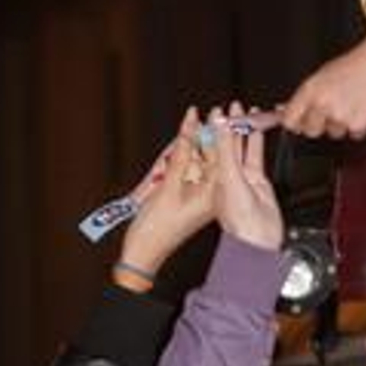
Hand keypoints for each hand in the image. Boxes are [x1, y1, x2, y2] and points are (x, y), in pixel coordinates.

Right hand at [120, 107, 212, 278]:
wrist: (141, 254)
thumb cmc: (157, 231)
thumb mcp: (168, 186)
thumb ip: (181, 153)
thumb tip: (193, 125)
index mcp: (216, 193)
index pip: (224, 153)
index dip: (222, 130)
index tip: (217, 111)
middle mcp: (212, 193)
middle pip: (210, 155)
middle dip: (196, 142)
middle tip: (188, 128)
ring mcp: (199, 195)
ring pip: (194, 161)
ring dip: (180, 155)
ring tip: (165, 164)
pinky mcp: (187, 196)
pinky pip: (185, 172)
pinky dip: (175, 165)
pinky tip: (163, 167)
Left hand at [208, 102, 282, 251]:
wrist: (258, 241)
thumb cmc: (237, 219)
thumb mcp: (226, 177)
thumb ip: (223, 148)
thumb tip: (218, 123)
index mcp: (210, 176)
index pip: (210, 145)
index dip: (214, 127)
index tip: (217, 110)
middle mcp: (223, 177)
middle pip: (226, 145)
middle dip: (229, 125)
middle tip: (234, 107)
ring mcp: (240, 180)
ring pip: (241, 149)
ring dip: (244, 131)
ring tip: (247, 113)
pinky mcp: (256, 182)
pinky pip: (254, 157)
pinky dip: (256, 143)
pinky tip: (257, 132)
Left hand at [282, 30, 365, 139]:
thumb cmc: (354, 65)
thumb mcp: (323, 75)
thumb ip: (307, 97)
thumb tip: (291, 116)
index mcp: (310, 90)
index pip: (290, 120)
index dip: (295, 122)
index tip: (299, 122)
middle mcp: (323, 104)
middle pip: (311, 131)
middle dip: (319, 124)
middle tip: (332, 109)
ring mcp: (340, 116)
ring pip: (334, 133)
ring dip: (341, 124)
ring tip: (352, 102)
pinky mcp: (358, 125)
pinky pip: (353, 134)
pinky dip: (358, 125)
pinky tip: (363, 107)